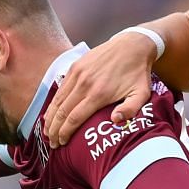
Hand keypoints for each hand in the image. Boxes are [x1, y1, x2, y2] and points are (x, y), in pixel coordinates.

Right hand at [43, 31, 156, 145]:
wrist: (133, 45)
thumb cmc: (138, 73)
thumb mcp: (141, 93)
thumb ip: (130, 109)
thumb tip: (115, 120)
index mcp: (99, 94)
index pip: (75, 118)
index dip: (65, 133)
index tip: (61, 144)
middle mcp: (84, 83)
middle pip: (62, 112)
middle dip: (54, 130)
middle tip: (52, 143)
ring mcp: (78, 73)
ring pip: (58, 100)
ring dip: (50, 118)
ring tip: (46, 132)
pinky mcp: (75, 66)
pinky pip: (61, 88)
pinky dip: (53, 103)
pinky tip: (51, 113)